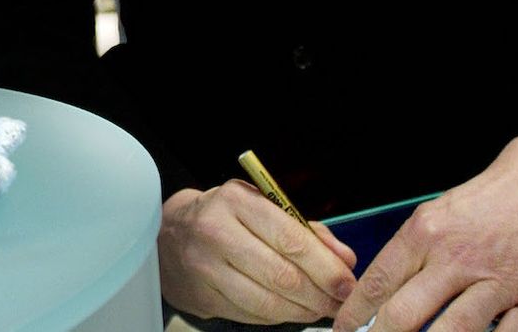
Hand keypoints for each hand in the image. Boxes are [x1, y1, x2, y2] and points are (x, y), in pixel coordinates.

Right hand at [158, 180, 357, 323]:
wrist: (170, 235)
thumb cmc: (226, 219)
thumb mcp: (263, 208)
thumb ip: (307, 231)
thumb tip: (345, 259)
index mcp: (237, 201)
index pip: (291, 239)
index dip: (326, 267)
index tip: (348, 283)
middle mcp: (216, 231)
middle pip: (282, 276)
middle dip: (320, 295)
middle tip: (340, 303)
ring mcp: (204, 266)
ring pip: (267, 302)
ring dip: (303, 311)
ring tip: (320, 309)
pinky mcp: (201, 295)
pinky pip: (252, 314)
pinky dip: (279, 317)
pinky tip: (291, 310)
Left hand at [334, 134, 517, 331]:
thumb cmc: (491, 200)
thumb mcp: (439, 214)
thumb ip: (412, 254)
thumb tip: (381, 295)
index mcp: (426, 233)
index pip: (378, 283)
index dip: (354, 315)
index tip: (341, 331)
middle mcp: (457, 259)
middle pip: (405, 314)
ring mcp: (497, 283)